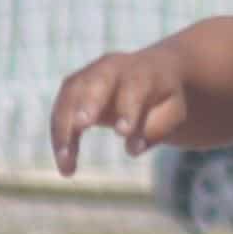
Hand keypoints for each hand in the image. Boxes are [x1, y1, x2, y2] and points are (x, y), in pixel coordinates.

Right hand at [49, 40, 194, 171]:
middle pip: (94, 84)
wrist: (152, 71)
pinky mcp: (73, 86)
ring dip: (63, 130)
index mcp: (141, 72)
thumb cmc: (166, 98)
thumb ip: (156, 128)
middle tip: (80, 126)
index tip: (122, 134)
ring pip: (69, 97)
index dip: (127, 110)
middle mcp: (111, 68)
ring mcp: (88, 74)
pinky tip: (65, 163)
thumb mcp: (173, 112)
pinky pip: (61, 109)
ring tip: (66, 165)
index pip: (133, 89)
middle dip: (86, 104)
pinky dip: (59, 136)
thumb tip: (132, 149)